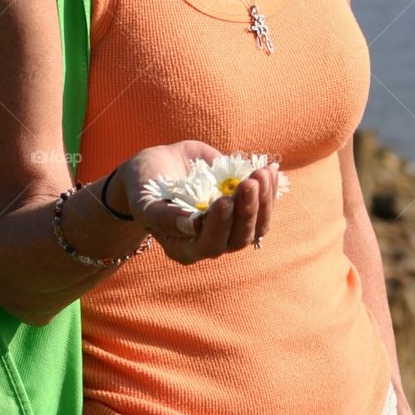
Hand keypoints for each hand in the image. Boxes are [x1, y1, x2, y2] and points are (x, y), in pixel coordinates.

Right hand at [120, 142, 281, 264]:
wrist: (157, 167)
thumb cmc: (144, 185)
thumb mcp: (144, 198)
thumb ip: (162, 215)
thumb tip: (192, 224)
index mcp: (184, 247)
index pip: (210, 244)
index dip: (221, 226)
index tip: (224, 199)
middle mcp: (210, 242)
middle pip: (239, 238)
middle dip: (248, 209)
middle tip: (250, 180)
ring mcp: (230, 226)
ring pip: (257, 225)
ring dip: (264, 199)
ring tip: (263, 172)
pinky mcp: (242, 209)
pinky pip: (262, 206)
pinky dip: (269, 189)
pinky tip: (270, 169)